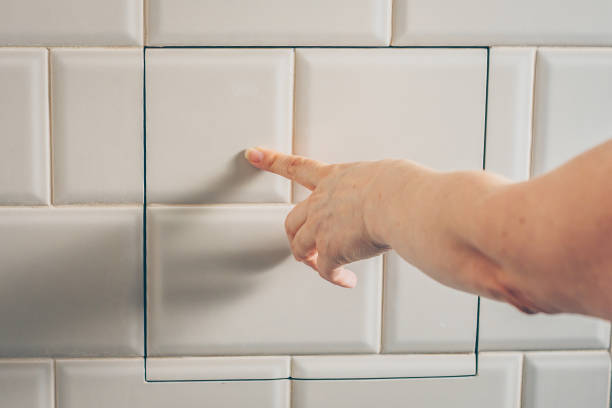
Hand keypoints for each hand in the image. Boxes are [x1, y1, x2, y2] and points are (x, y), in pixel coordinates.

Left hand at [245, 147, 390, 287]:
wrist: (398, 203)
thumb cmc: (399, 187)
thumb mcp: (383, 174)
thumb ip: (375, 186)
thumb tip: (389, 193)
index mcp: (334, 178)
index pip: (297, 166)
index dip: (272, 161)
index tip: (254, 154)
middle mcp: (321, 201)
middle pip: (292, 220)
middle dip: (295, 235)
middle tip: (301, 246)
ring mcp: (321, 228)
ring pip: (300, 247)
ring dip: (309, 259)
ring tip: (321, 266)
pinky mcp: (329, 251)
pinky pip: (324, 270)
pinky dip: (335, 278)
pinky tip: (345, 279)